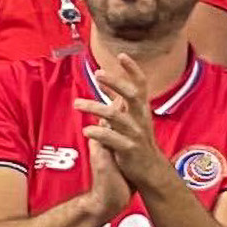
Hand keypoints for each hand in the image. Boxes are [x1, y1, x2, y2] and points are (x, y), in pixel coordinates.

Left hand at [81, 67, 173, 200]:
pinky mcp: (129, 149)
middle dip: (116, 82)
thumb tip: (110, 85)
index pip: (141, 85)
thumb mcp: (132, 120)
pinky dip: (99, 133)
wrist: (149, 171)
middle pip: (132, 95)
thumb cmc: (137, 142)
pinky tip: (86, 130)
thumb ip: (120, 103)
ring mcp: (136, 134)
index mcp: (141, 110)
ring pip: (116, 117)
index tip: (121, 55)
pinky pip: (112, 139)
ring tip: (77, 104)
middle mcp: (141, 119)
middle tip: (98, 73)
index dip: (133, 70)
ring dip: (95, 108)